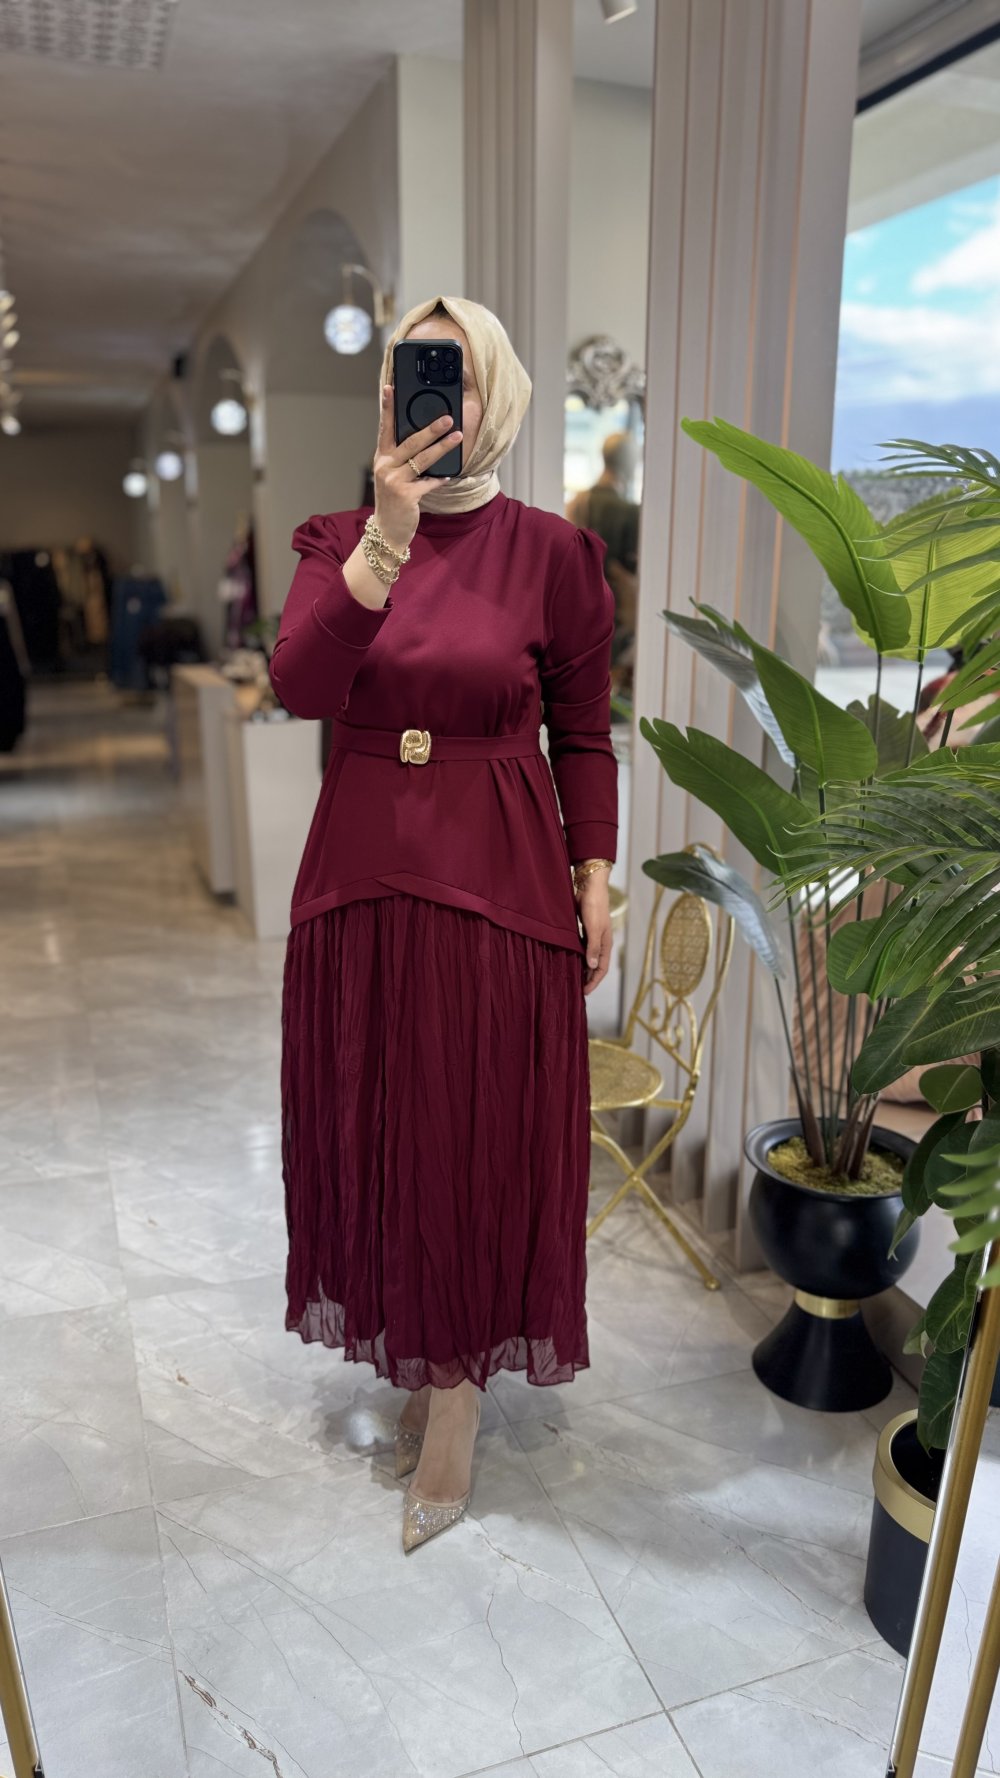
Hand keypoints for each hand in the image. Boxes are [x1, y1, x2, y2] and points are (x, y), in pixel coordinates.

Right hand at [373, 385, 461, 553]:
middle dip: (431, 428)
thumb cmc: (394, 500)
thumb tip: (424, 439)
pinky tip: (448, 475)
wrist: (388, 530)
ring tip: (458, 437)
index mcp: (382, 457)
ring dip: (443, 447)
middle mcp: (385, 466)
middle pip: (410, 442)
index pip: (384, 428)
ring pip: (422, 459)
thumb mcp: (392, 475)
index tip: (390, 388)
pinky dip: (439, 479)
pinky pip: (428, 483)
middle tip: (448, 418)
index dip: (387, 408)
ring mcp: (394, 481)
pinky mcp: (406, 495)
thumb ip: (401, 458)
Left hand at [578, 878, 612, 996]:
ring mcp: (593, 935)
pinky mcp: (584, 929)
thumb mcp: (593, 928)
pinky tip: (569, 959)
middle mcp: (601, 942)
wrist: (590, 886)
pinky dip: (577, 956)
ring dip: (582, 968)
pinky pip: (582, 948)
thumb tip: (593, 967)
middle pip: (596, 965)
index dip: (594, 981)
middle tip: (577, 989)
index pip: (602, 969)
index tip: (584, 993)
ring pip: (588, 957)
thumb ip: (593, 947)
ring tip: (573, 978)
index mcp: (606, 944)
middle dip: (589, 978)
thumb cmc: (594, 906)